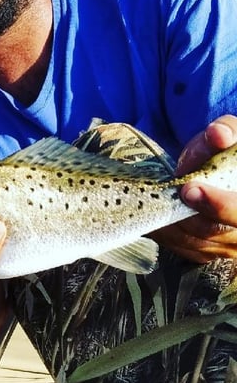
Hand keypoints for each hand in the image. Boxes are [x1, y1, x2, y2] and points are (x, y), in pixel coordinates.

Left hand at [153, 115, 236, 261]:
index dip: (219, 205)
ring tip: (153, 200)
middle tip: (162, 197)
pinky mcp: (211, 251)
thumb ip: (226, 131)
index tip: (189, 189)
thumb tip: (218, 134)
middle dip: (187, 215)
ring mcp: (232, 246)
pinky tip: (155, 214)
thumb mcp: (229, 134)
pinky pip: (185, 249)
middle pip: (216, 231)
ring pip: (197, 243)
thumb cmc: (225, 150)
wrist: (220, 169)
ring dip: (171, 223)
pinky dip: (167, 233)